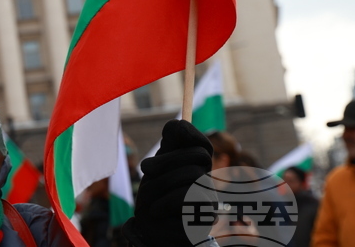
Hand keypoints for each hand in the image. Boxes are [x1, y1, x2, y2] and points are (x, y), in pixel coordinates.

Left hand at [123, 119, 213, 246]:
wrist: (150, 232)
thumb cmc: (153, 198)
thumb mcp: (156, 169)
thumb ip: (168, 147)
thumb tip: (179, 122)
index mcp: (194, 167)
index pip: (202, 144)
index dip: (191, 133)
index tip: (170, 132)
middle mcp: (206, 180)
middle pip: (199, 155)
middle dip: (166, 159)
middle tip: (145, 168)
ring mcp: (210, 198)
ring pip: (193, 174)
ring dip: (161, 183)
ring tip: (148, 197)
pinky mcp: (206, 216)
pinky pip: (189, 197)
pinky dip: (166, 202)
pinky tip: (156, 210)